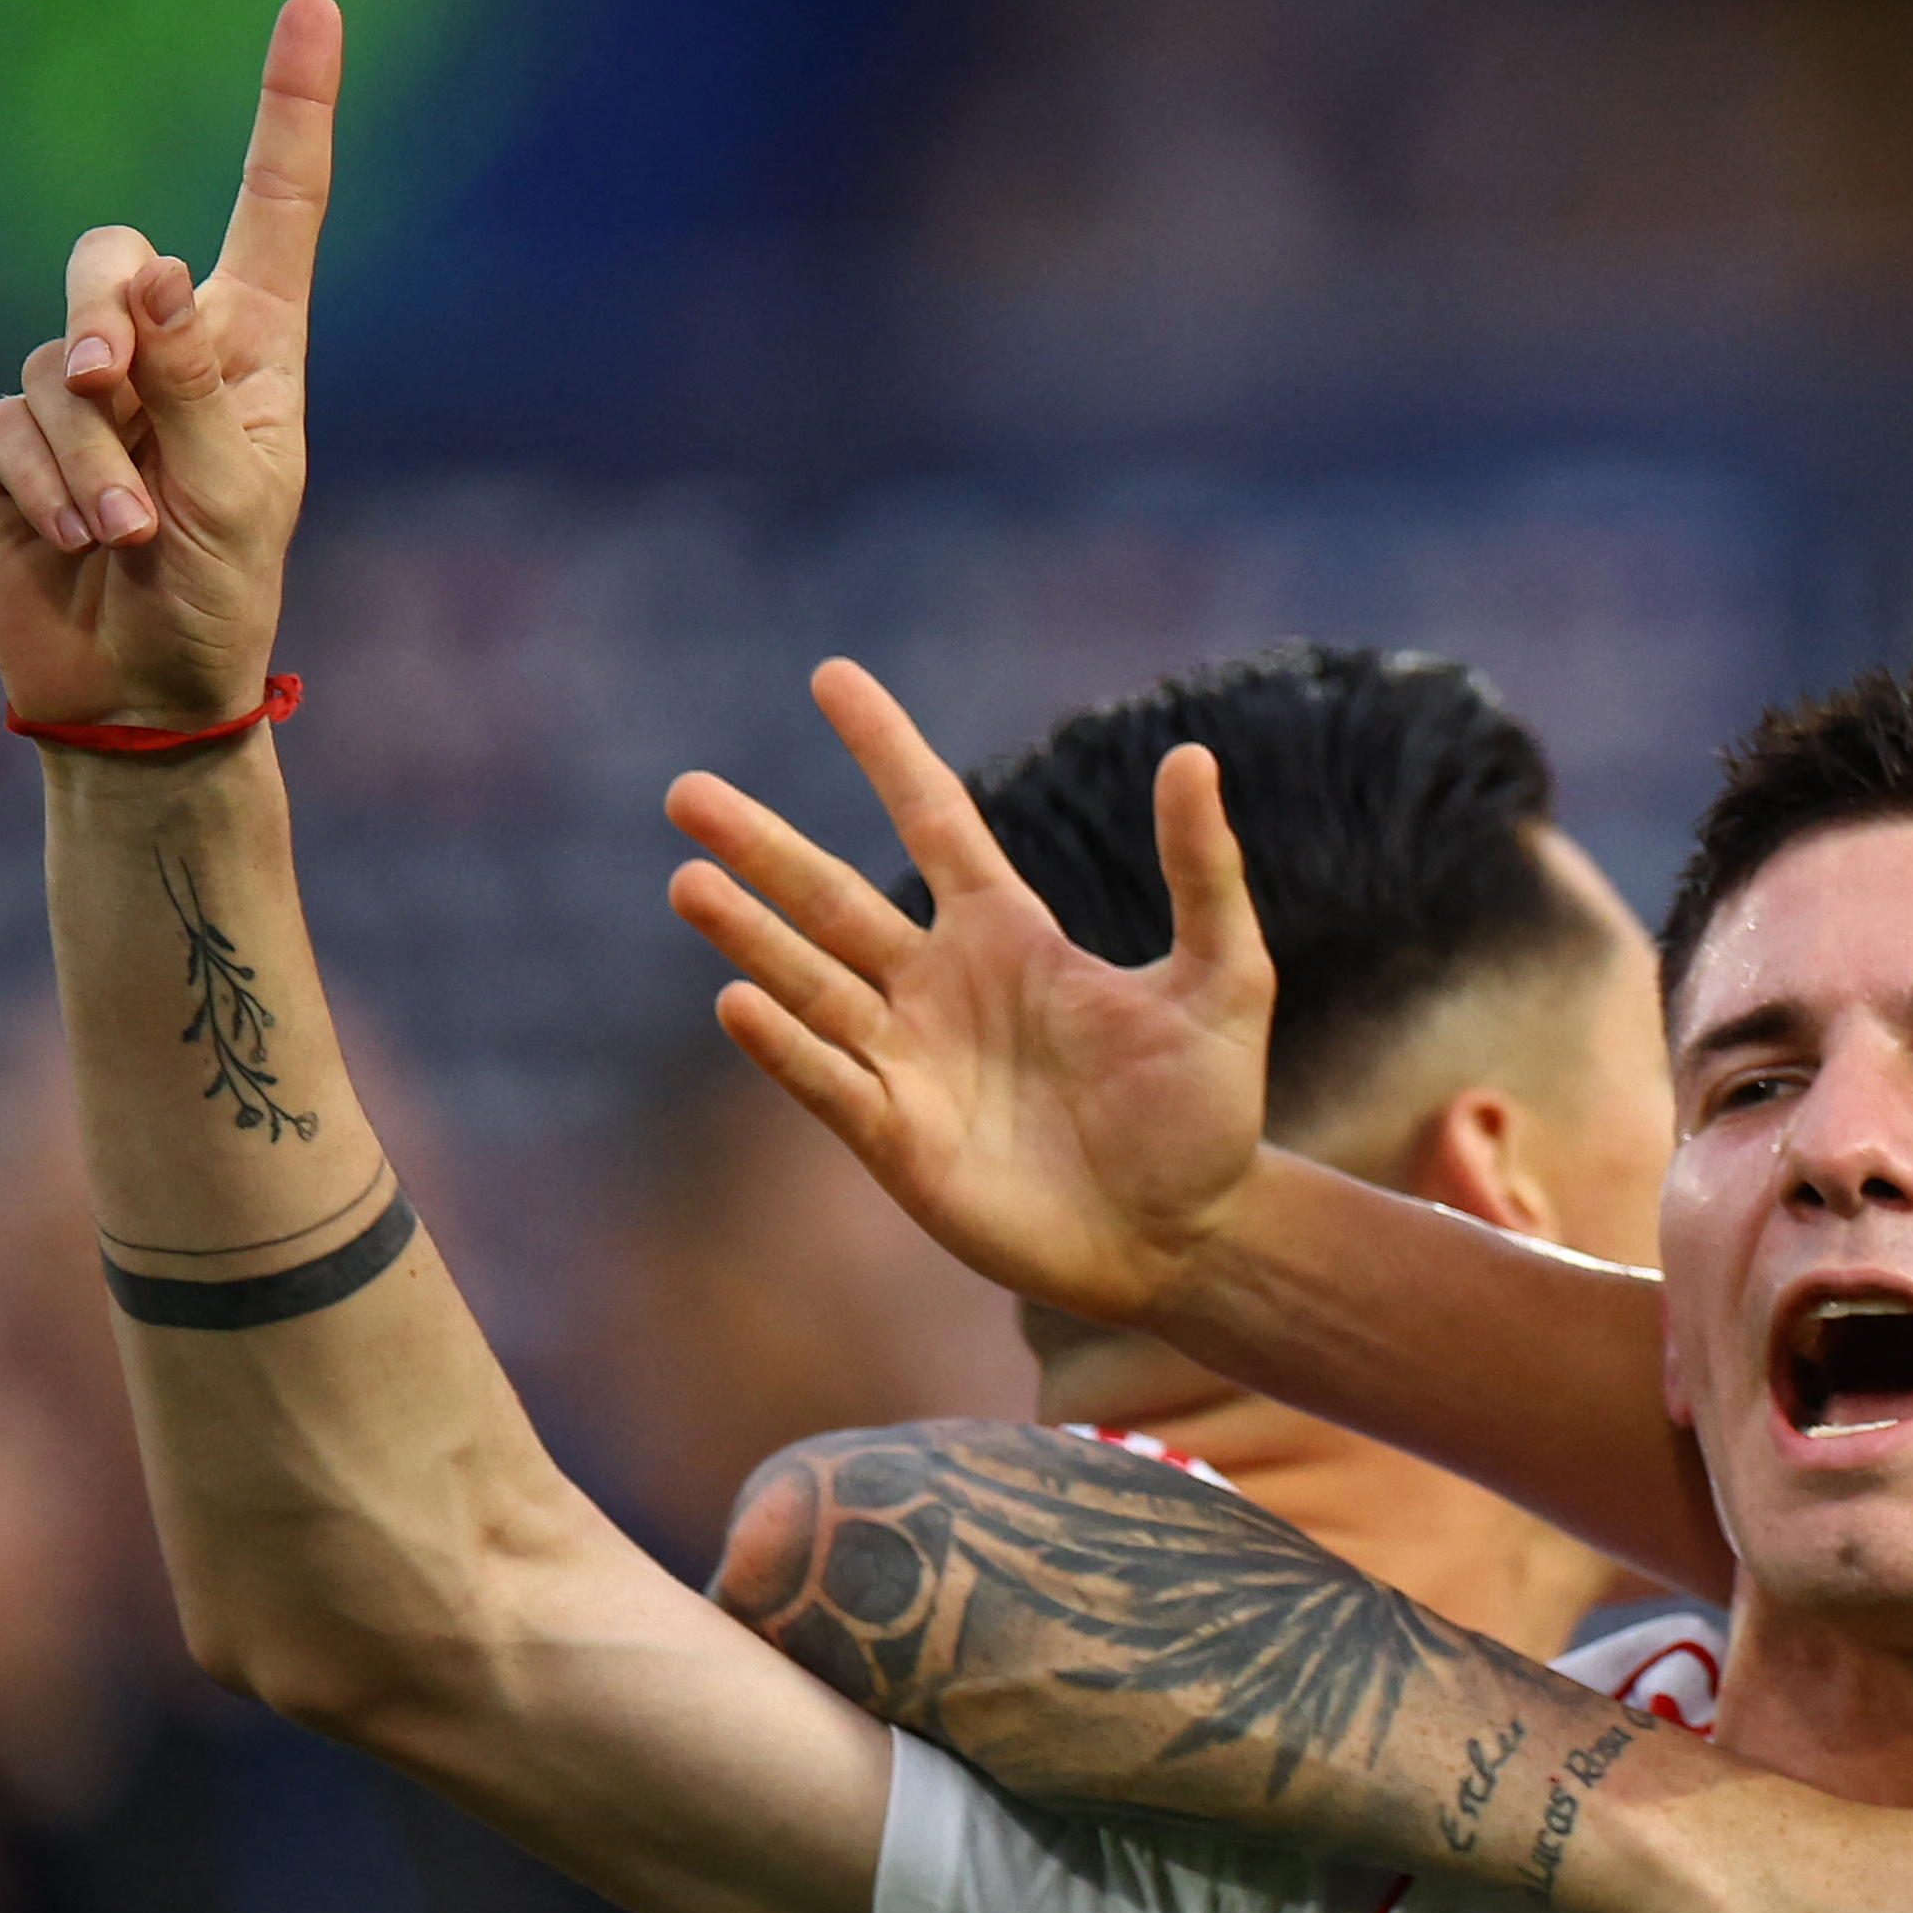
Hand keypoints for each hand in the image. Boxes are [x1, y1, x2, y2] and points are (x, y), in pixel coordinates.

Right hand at [0, 0, 339, 731]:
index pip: (274, 206)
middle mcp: (166, 354)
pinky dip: (52, 486)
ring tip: (130, 529)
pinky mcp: (12, 446)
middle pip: (115, 257)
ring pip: (57, 362)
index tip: (316, 6)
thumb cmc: (219, 593)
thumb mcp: (233, 488)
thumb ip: (189, 379)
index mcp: (253, 349)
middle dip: (107, 310)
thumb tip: (149, 274)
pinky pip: (13, 428)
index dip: (291, 107)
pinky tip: (89, 541)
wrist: (144, 692)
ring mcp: (83, 396)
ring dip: (94, 453)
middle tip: (114, 384)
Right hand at [666, 661, 1276, 1324]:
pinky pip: (829, 1082)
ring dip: (750, 937)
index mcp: (1010, 935)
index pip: (933, 819)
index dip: (886, 751)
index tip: (831, 676)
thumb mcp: (1226, 979)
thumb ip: (1204, 873)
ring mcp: (912, 1062)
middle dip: (763, 848)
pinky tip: (736, 1001)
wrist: (1191, 1236)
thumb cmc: (1207, 1111)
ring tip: (689, 881)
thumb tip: (1192, 756)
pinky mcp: (900, 1140)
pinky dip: (785, 1045)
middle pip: (833, 900)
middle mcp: (941, 987)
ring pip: (811, 983)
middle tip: (686, 792)